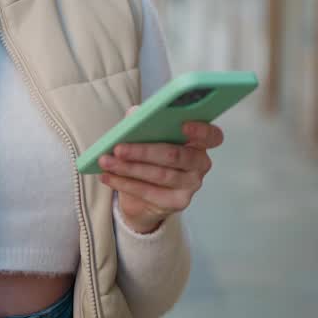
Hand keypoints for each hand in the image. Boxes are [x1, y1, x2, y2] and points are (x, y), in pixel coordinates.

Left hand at [99, 106, 223, 233]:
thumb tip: (135, 114)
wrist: (143, 196)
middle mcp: (199, 163)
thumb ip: (144, 122)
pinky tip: (107, 177)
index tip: (183, 125)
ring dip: (128, 168)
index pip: (212, 136)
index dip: (201, 130)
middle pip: (175, 155)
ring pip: (159, 175)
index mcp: (198, 142)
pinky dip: (124, 183)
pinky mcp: (177, 202)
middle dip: (143, 151)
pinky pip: (149, 192)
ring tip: (106, 162)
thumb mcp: (145, 136)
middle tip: (118, 148)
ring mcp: (191, 185)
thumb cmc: (148, 157)